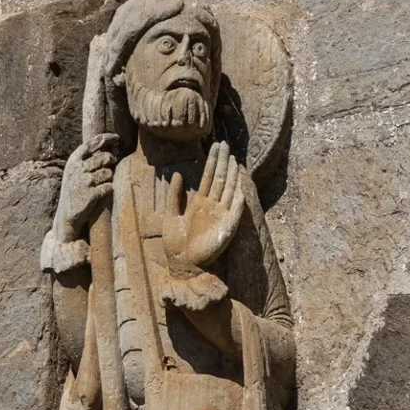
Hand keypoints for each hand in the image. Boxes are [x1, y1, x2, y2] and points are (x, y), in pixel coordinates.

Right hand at [59, 133, 119, 236]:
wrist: (67, 214)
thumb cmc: (75, 190)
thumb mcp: (75, 172)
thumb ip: (89, 160)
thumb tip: (113, 150)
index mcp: (73, 160)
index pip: (92, 143)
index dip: (106, 138)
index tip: (117, 138)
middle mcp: (78, 169)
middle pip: (105, 157)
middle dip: (111, 161)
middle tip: (110, 165)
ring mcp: (85, 181)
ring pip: (109, 172)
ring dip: (108, 178)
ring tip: (100, 184)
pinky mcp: (92, 194)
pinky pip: (109, 186)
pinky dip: (108, 189)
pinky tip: (100, 193)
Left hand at [167, 142, 245, 269]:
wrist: (182, 264)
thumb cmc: (175, 244)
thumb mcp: (169, 215)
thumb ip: (174, 195)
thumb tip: (177, 173)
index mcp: (199, 203)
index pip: (208, 177)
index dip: (212, 162)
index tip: (215, 147)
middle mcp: (212, 206)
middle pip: (219, 179)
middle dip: (221, 162)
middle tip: (224, 144)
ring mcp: (221, 215)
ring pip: (228, 189)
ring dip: (231, 174)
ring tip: (232, 158)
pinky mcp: (228, 226)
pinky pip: (235, 207)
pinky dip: (238, 195)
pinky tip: (241, 182)